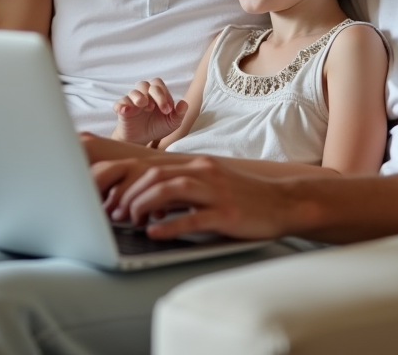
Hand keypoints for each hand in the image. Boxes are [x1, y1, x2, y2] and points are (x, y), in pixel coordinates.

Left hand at [93, 156, 294, 240]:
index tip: (113, 199)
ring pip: (171, 189)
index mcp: (198, 165)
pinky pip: (193, 217)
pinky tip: (154, 232)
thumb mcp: (212, 185)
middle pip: (156, 175)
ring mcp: (216, 192)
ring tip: (131, 220)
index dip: (128, 182)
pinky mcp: (227, 213)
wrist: (285, 202)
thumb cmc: (245, 198)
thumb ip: (184, 189)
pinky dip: (169, 225)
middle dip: (130, 193)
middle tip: (116, 213)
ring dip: (144, 204)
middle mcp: (204, 173)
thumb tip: (149, 203)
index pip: (153, 167)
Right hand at [112, 78, 186, 144]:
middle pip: (146, 84)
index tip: (168, 110)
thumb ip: (179, 113)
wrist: (142, 139)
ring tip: (145, 106)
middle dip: (155, 95)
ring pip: (133, 92)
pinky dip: (122, 106)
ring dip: (139, 97)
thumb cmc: (157, 126)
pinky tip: (127, 111)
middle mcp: (143, 94)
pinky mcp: (122, 110)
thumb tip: (184, 103)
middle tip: (159, 108)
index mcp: (156, 94)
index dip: (164, 94)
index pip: (158, 85)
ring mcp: (132, 101)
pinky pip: (119, 104)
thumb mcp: (171, 123)